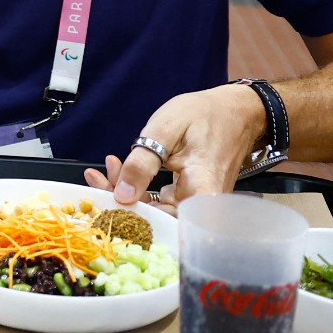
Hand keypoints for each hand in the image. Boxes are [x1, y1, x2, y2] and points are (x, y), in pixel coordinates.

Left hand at [82, 84, 264, 210]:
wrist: (236, 110)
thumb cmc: (205, 114)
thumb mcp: (166, 129)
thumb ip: (143, 162)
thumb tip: (121, 195)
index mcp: (201, 191)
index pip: (163, 221)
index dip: (131, 216)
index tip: (105, 196)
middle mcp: (201, 205)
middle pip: (156, 218)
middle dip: (120, 201)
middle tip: (96, 178)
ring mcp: (196, 203)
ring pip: (155, 209)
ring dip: (126, 192)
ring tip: (105, 169)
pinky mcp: (190, 197)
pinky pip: (161, 200)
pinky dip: (139, 187)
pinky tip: (121, 170)